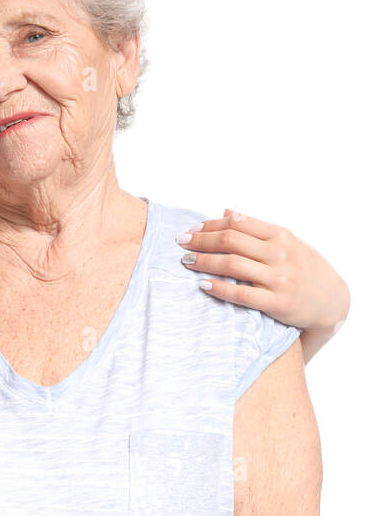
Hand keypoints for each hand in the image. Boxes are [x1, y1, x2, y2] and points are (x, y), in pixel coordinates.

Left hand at [177, 209, 349, 334]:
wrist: (333, 301)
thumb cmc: (306, 269)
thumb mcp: (288, 242)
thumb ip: (257, 229)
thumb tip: (227, 212)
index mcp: (281, 235)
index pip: (238, 223)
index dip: (211, 224)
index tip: (192, 229)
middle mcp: (279, 253)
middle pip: (231, 241)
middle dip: (201, 240)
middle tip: (181, 243)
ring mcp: (278, 278)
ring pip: (232, 265)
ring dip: (204, 261)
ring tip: (187, 261)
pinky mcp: (276, 303)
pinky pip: (241, 294)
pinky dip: (219, 288)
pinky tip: (202, 284)